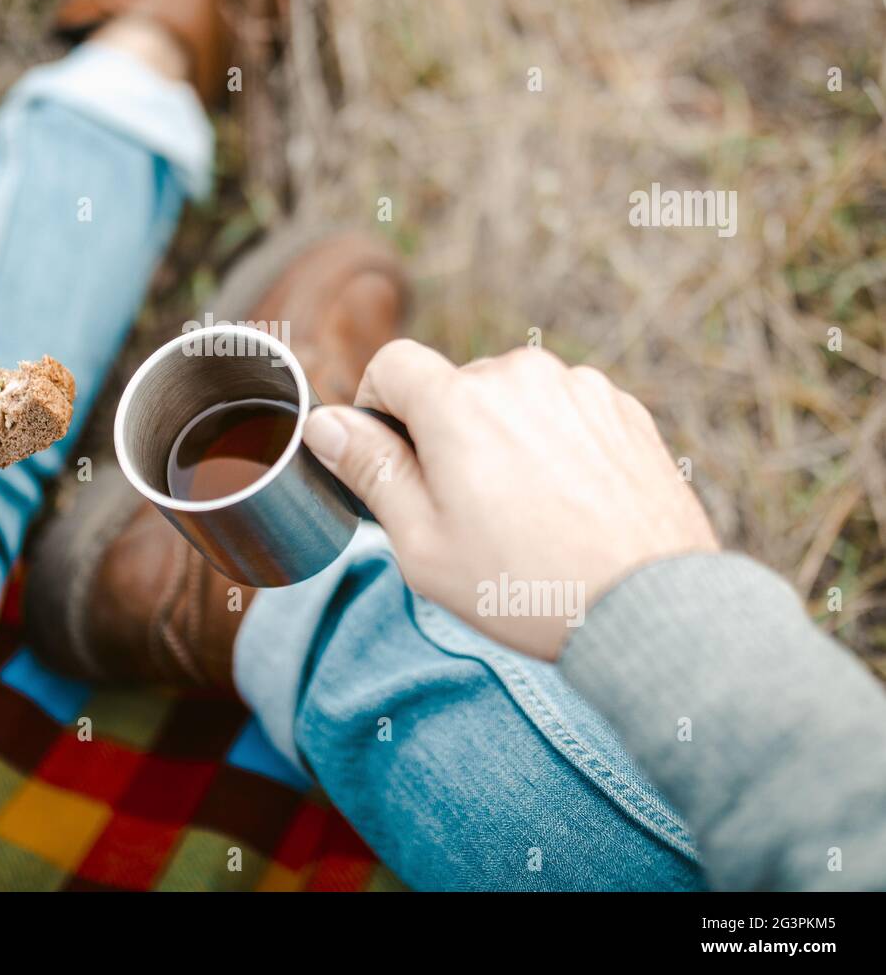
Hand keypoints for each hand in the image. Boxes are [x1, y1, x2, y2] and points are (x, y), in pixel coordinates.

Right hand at [303, 341, 718, 658]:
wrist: (650, 610)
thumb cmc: (526, 585)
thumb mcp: (421, 542)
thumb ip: (369, 470)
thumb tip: (323, 423)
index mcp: (459, 403)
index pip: (393, 364)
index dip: (377, 406)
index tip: (390, 455)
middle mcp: (520, 375)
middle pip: (455, 385)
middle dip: (446, 432)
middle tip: (465, 507)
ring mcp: (579, 388)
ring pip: (513, 396)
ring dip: (503, 433)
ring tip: (524, 508)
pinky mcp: (623, 409)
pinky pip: (564, 409)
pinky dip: (553, 441)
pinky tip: (567, 500)